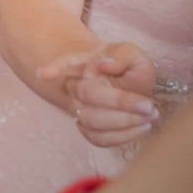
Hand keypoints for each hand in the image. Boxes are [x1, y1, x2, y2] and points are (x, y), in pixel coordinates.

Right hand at [39, 41, 158, 148]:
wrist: (125, 85)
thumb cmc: (126, 67)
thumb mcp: (131, 54)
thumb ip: (122, 56)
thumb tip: (104, 65)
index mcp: (83, 64)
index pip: (66, 63)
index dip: (54, 68)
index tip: (43, 74)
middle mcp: (76, 87)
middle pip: (87, 94)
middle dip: (119, 102)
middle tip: (148, 106)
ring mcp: (80, 109)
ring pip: (91, 120)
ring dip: (123, 122)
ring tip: (149, 117)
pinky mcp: (89, 128)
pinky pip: (98, 138)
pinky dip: (121, 137)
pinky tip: (141, 128)